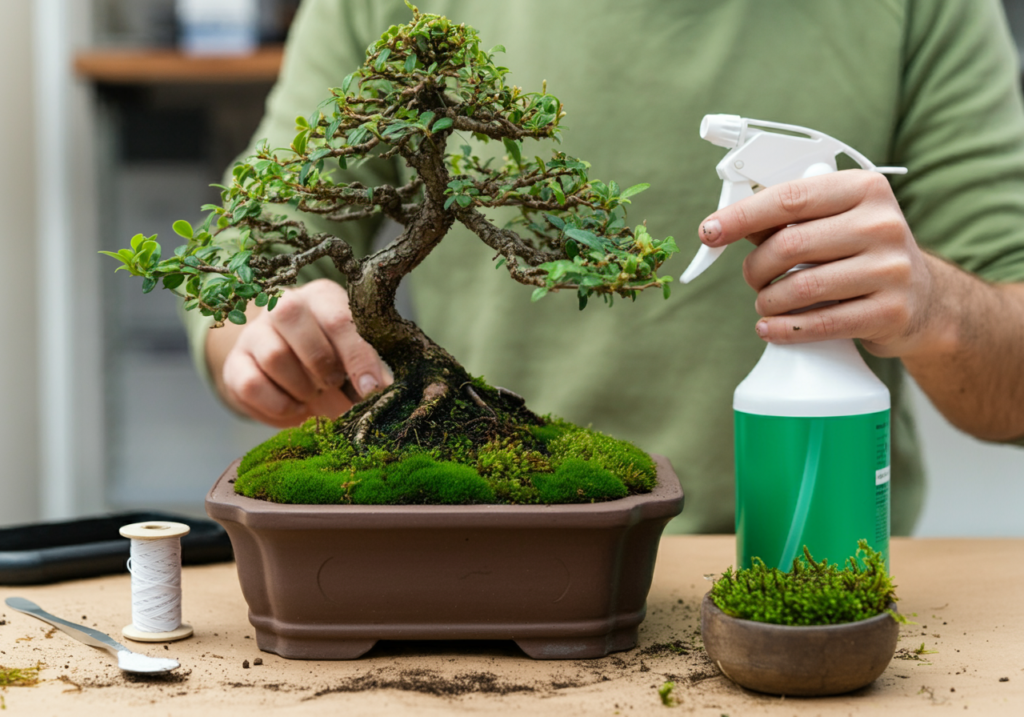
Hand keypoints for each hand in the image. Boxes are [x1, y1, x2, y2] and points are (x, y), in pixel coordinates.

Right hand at [207, 279, 389, 426]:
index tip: (371, 389)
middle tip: (335, 386)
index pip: (338, 317)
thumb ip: (371, 370)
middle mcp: (282, 304)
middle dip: (322, 365)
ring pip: (273, 356)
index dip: (357, 356)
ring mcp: (254, 333)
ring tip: (316, 396)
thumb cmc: (333, 358)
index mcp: (322, 296)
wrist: (288, 365)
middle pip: (293, 319)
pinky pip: (251, 385)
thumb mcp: (355, 356)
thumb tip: (386, 394)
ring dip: (302, 387)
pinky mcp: (234, 364)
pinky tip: (296, 407)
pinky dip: (279, 406)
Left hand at [696, 170, 944, 358]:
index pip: (789, 198)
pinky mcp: (890, 312)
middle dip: (755, 267)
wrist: (923, 299)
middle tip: (752, 278)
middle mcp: (882, 224)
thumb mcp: (834, 222)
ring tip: (766, 303)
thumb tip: (724, 223)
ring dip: (767, 301)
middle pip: (789, 245)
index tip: (709, 231)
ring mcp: (891, 269)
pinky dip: (783, 329)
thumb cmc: (861, 254)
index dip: (741, 216)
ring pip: (800, 287)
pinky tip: (769, 328)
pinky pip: (820, 324)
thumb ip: (786, 219)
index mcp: (864, 189)